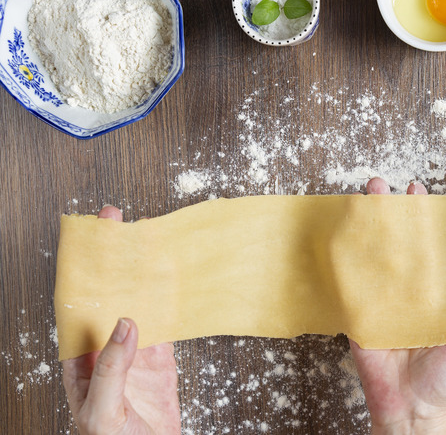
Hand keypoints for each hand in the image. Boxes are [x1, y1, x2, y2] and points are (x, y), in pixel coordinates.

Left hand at [61, 206, 179, 434]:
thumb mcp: (102, 411)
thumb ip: (112, 368)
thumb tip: (126, 322)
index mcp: (80, 362)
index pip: (78, 306)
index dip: (83, 269)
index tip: (93, 236)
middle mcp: (105, 352)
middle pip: (107, 297)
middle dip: (113, 261)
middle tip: (120, 224)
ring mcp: (134, 355)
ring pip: (138, 305)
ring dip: (144, 277)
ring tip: (150, 245)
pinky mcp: (160, 363)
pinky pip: (165, 326)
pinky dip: (172, 303)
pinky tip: (175, 283)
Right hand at [349, 178, 445, 434]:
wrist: (414, 404)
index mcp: (432, 290)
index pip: (426, 244)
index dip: (423, 217)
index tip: (420, 191)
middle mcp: (405, 289)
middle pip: (395, 242)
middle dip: (389, 211)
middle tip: (385, 187)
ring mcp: (380, 299)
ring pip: (371, 255)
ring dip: (365, 226)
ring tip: (363, 198)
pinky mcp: (359, 315)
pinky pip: (350, 285)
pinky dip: (344, 260)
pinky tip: (341, 237)